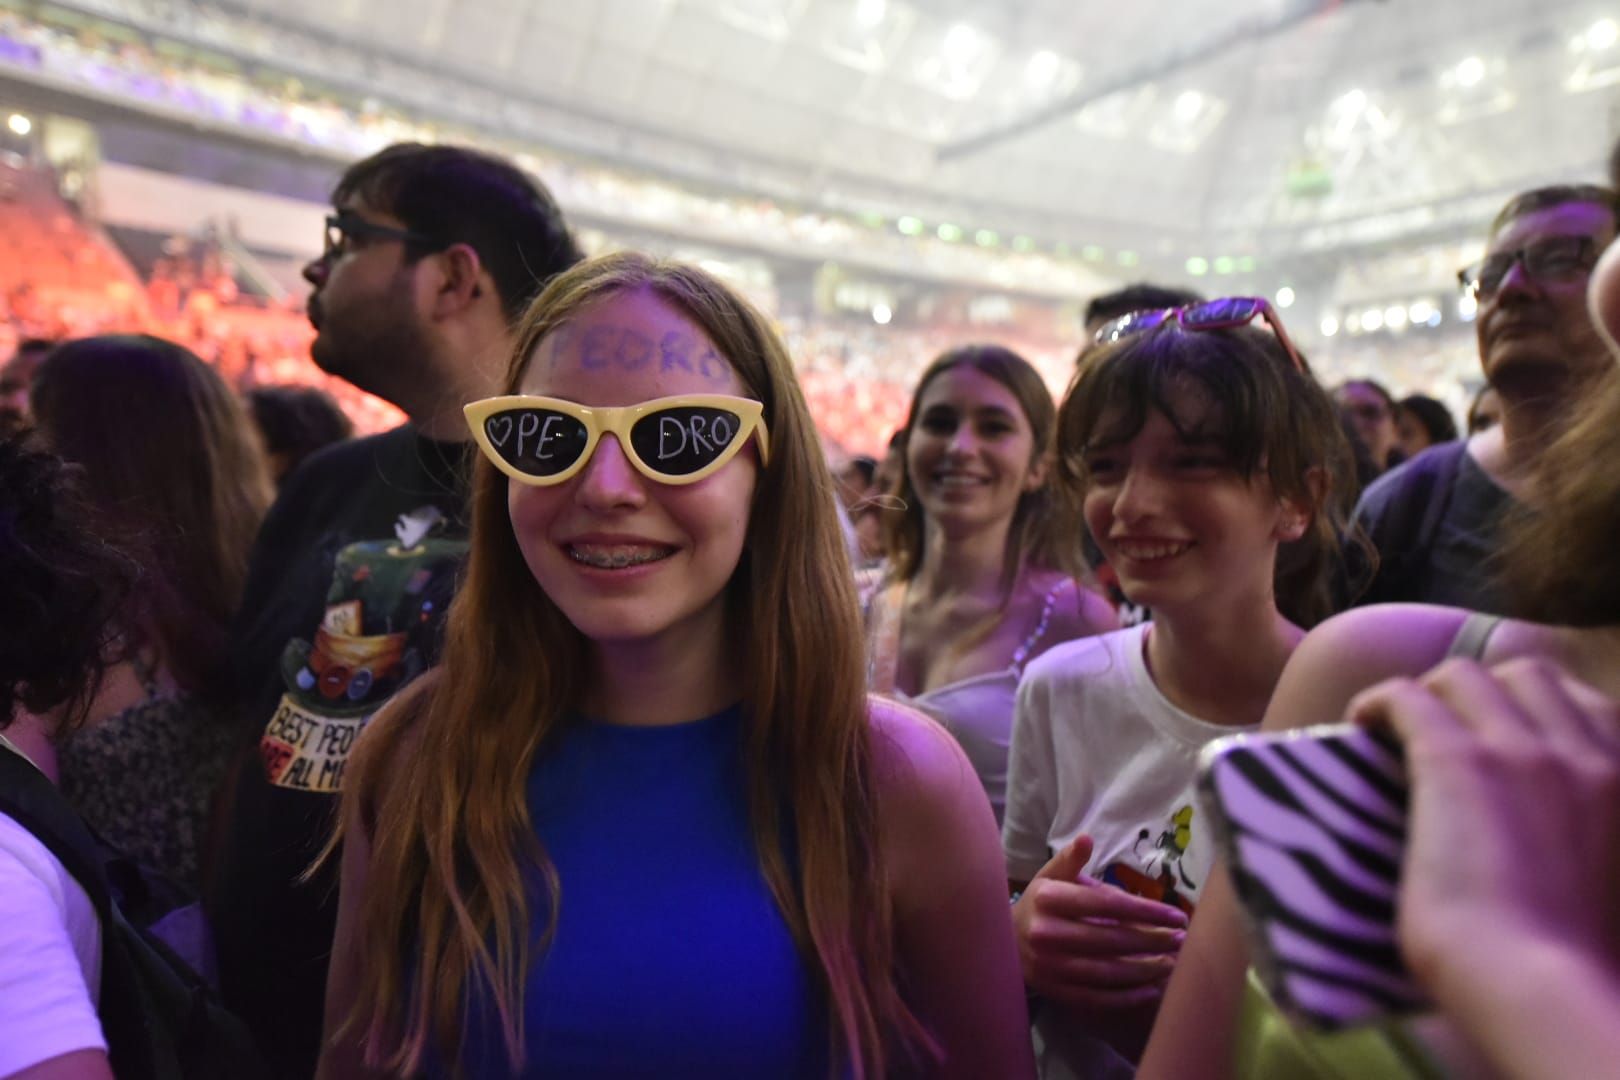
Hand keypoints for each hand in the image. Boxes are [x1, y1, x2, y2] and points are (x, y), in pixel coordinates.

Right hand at [1012, 834, 1189, 1011]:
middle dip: (1152, 940)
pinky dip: (1127, 997)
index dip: (1145, 911)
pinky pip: (1097, 998)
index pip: (1106, 904)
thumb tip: (1086, 838)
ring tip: (1172, 963)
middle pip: (1111, 939)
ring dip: (1146, 970)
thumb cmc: (1038, 905)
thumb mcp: (1049, 877)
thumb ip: (1070, 860)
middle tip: (1182, 940)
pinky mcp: (1055, 992)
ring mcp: (1050, 966)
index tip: (1176, 915)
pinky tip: (1151, 990)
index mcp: (1048, 899)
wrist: (1004, 943)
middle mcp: (1046, 933)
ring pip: (1108, 972)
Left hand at [1349, 657, 1619, 996]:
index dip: (1535, 713)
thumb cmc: (1573, 966)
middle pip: (1529, 676)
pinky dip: (1380, 704)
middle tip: (1444, 731)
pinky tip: (1362, 726)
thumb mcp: (1608, 880)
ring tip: (1399, 732)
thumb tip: (1545, 842)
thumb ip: (1586, 840)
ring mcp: (1522, 752)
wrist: (1539, 988)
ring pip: (1464, 676)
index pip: (1591, 706)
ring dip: (1427, 695)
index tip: (1504, 738)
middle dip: (1482, 692)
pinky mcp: (1456, 762)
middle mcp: (1585, 755)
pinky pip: (1407, 696)